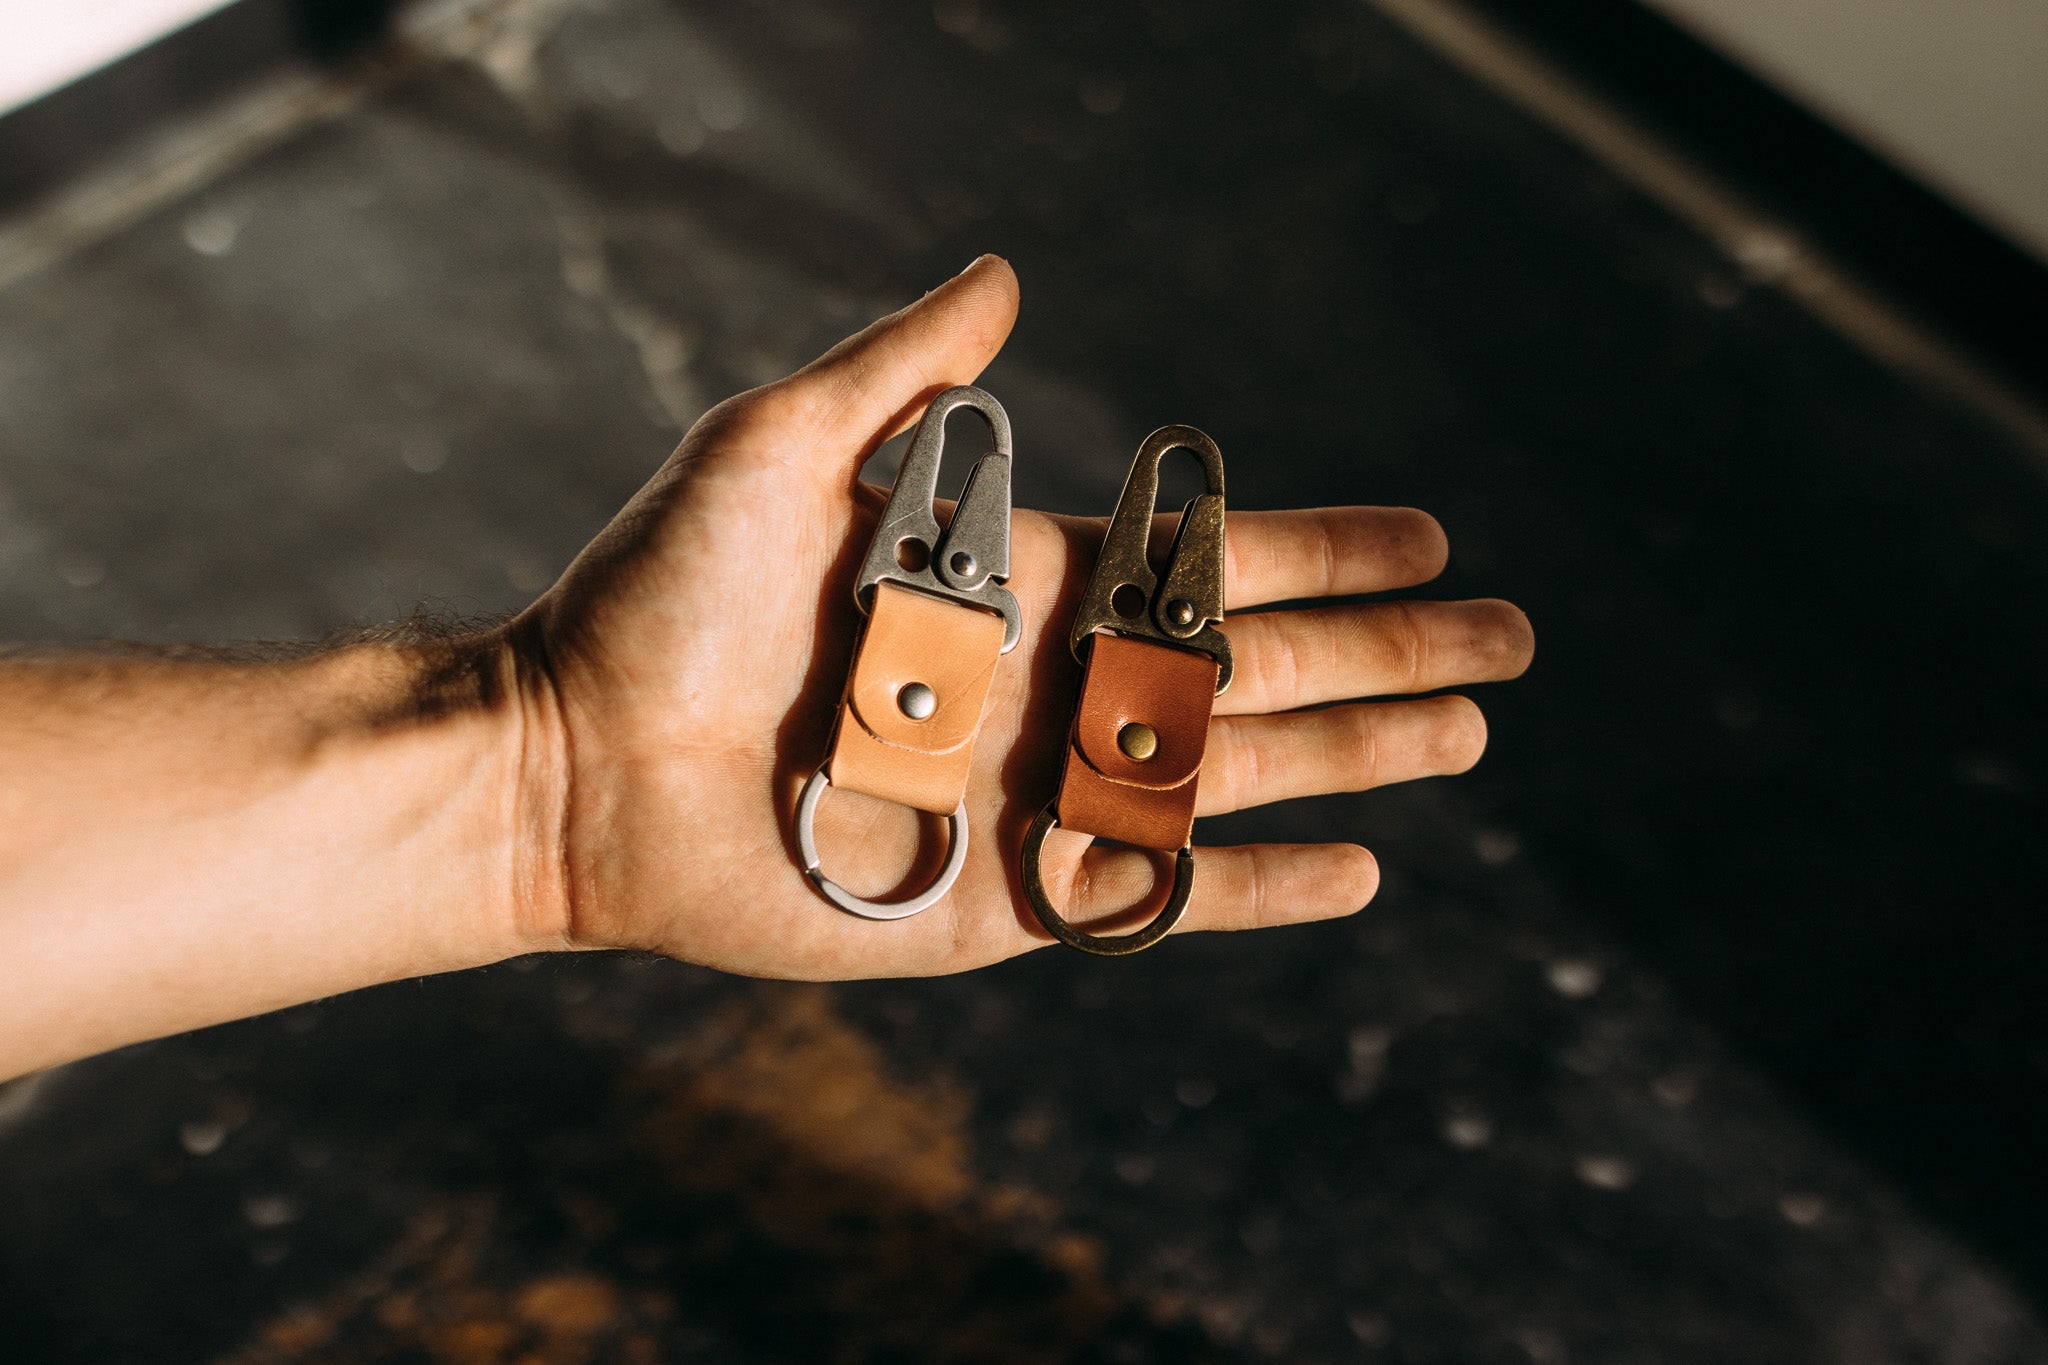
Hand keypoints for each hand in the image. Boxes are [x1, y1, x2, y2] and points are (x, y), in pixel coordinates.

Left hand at [512, 257, 1532, 978]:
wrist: (574, 767)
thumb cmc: (656, 599)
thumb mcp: (775, 449)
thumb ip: (901, 374)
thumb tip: (1008, 275)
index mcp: (1017, 584)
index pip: (1209, 562)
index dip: (1326, 550)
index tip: (1428, 537)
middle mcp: (1047, 690)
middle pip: (1258, 670)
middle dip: (1387, 654)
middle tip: (1504, 645)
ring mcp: (1034, 798)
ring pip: (1235, 777)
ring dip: (1359, 755)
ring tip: (1466, 739)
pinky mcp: (1003, 902)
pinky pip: (1158, 895)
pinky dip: (1258, 888)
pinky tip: (1357, 870)